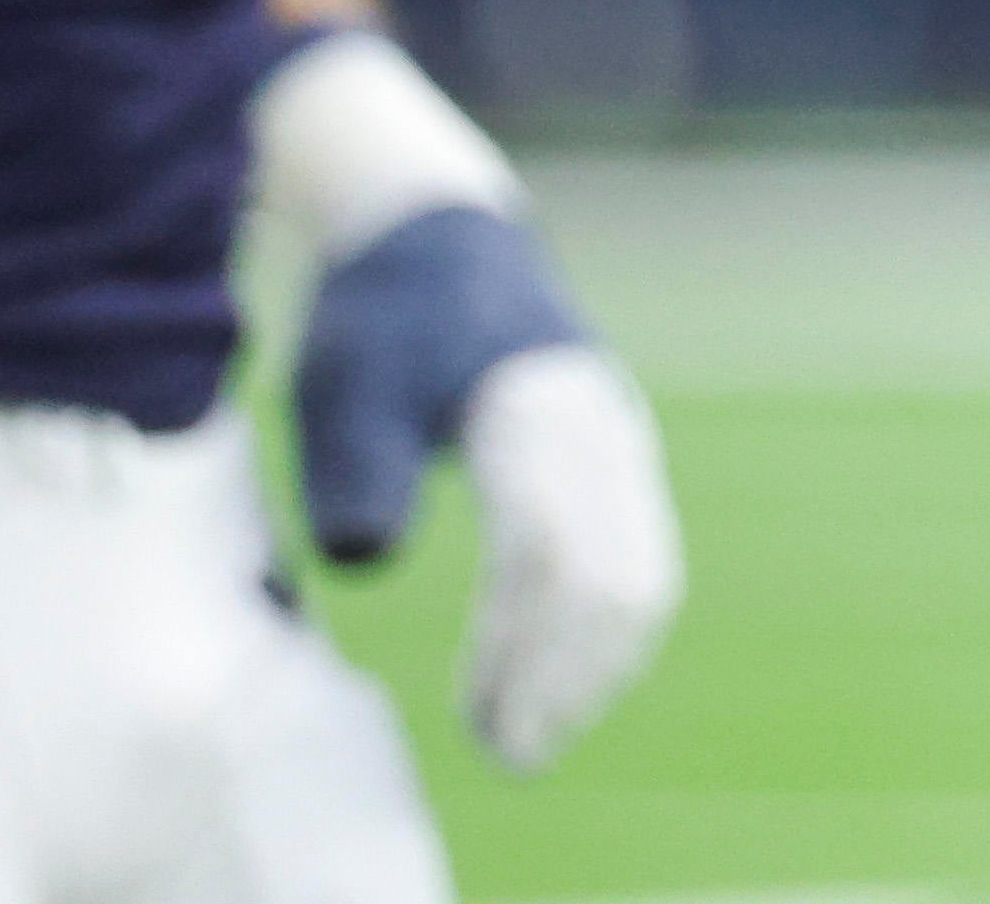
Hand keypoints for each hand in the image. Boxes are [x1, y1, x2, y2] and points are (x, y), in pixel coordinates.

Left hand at [292, 204, 680, 770]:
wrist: (438, 234)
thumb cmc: (383, 322)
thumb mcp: (346, 385)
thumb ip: (356, 471)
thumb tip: (369, 560)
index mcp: (536, 409)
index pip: (553, 553)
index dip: (525, 652)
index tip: (483, 731)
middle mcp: (599, 428)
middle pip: (618, 574)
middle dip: (571, 678)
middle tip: (509, 755)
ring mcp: (620, 444)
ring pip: (643, 572)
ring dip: (595, 665)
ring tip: (528, 735)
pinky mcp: (617, 462)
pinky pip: (639, 557)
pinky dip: (606, 631)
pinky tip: (556, 677)